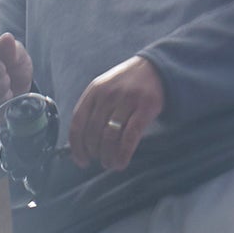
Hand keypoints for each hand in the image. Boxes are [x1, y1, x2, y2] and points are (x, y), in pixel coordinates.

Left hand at [68, 55, 165, 171]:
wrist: (156, 68)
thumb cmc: (127, 84)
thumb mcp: (105, 88)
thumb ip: (92, 109)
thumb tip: (80, 143)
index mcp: (94, 90)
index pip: (78, 123)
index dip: (77, 146)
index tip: (81, 160)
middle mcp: (108, 94)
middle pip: (93, 133)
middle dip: (94, 153)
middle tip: (99, 161)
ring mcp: (127, 100)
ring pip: (110, 137)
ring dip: (107, 156)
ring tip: (109, 164)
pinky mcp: (145, 107)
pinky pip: (129, 137)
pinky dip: (123, 154)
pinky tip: (121, 163)